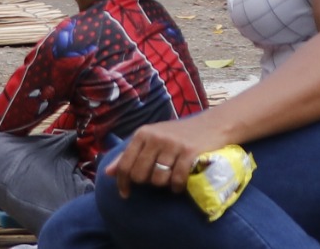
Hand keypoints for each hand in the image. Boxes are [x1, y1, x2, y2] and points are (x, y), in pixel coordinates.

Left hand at [104, 113, 235, 197]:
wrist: (212, 125)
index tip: (125, 195)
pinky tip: (180, 183)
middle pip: (140, 175)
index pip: (125, 164)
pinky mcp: (189, 153)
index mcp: (143, 133)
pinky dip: (177, 187)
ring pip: (157, 180)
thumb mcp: (151, 139)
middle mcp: (155, 138)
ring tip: (171, 176)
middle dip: (147, 182)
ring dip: (164, 184)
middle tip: (157, 178)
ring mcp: (172, 145)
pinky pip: (176, 180)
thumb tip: (108, 173)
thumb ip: (129, 154)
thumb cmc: (178, 134)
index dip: (122, 183)